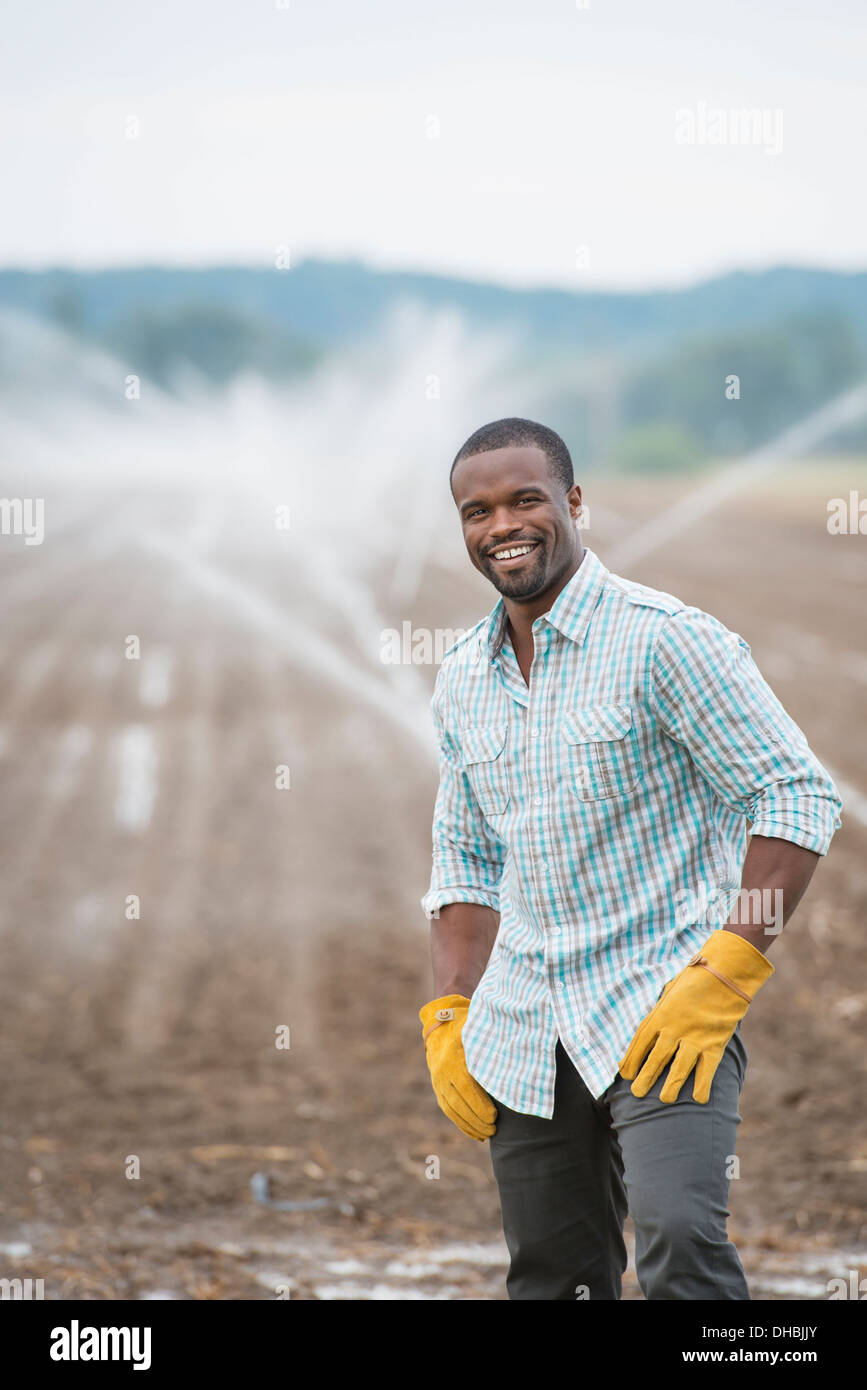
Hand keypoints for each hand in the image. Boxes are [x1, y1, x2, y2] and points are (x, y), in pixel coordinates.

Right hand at [419, 994, 496, 1140]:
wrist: (439, 1025)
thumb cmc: (467, 1026)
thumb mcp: (477, 1030)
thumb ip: (492, 1044)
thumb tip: (516, 1056)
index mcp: (453, 1057)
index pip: (465, 1086)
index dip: (479, 1104)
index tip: (494, 1116)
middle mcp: (442, 1071)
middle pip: (458, 1102)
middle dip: (477, 1119)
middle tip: (495, 1129)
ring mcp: (437, 1081)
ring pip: (453, 1110)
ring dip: (470, 1125)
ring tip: (488, 1134)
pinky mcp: (438, 1088)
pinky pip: (448, 1110)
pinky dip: (462, 1124)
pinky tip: (476, 1134)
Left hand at [618, 930, 773, 1103]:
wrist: (724, 974)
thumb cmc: (694, 981)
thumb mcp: (668, 992)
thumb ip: (659, 1012)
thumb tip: (647, 1033)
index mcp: (660, 1014)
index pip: (639, 1042)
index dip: (630, 1059)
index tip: (624, 1073)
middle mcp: (674, 1029)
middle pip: (655, 1059)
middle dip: (644, 1078)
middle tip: (635, 1093)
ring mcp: (695, 1038)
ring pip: (678, 1069)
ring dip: (670, 1086)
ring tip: (663, 1099)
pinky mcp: (714, 1044)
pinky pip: (706, 1070)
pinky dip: (702, 1086)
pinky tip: (698, 1099)